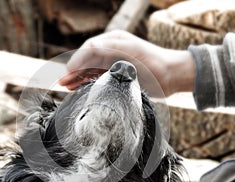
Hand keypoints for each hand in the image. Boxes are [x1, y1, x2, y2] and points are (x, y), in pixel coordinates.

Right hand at [59, 30, 194, 96]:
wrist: (172, 75)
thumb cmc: (155, 62)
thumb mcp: (132, 51)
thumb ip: (111, 48)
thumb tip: (89, 49)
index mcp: (113, 41)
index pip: (89, 49)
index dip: (77, 60)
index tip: (68, 72)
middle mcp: (111, 51)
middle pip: (87, 60)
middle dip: (73, 71)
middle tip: (62, 82)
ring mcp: (113, 63)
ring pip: (90, 69)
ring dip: (78, 77)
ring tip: (66, 86)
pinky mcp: (117, 74)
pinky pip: (98, 77)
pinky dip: (87, 82)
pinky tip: (79, 87)